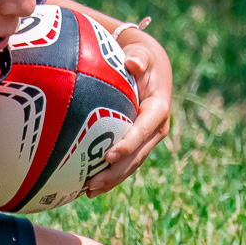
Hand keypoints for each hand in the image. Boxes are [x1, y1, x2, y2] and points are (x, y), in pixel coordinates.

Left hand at [85, 25, 171, 194]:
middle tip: (93, 183)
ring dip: (112, 179)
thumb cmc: (140, 57)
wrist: (150, 65)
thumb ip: (138, 58)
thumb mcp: (142, 53)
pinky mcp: (137, 142)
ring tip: (88, 191)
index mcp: (158, 108)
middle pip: (138, 154)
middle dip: (117, 171)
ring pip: (132, 163)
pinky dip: (109, 175)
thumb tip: (132, 63)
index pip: (144, 129)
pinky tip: (87, 187)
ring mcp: (148, 138)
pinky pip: (125, 162)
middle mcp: (156, 127)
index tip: (110, 156)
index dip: (129, 144)